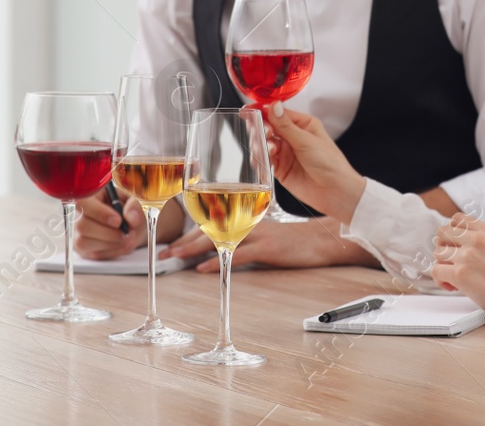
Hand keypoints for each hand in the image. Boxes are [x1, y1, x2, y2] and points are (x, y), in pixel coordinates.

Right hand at [73, 189, 144, 259]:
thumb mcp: (132, 202)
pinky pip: (93, 254)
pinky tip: (124, 245)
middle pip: (82, 226)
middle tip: (127, 233)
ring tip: (128, 238)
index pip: (82, 202)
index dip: (99, 213)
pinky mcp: (83, 250)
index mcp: (89, 196)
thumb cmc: (126, 211)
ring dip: (111, 243)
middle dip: (109, 233)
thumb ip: (133, 206)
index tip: (118, 221)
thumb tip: (131, 218)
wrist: (130, 227)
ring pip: (84, 242)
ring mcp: (78, 234)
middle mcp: (78, 215)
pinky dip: (112, 252)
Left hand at [161, 213, 375, 271]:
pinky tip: (204, 268)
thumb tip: (213, 252)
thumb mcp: (260, 237)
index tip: (170, 242)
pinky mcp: (268, 247)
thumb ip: (239, 239)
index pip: (211, 220)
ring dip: (194, 248)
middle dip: (184, 239)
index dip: (188, 231)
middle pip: (210, 227)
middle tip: (163, 251)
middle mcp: (248, 219)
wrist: (321, 241)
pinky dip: (219, 261)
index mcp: (245, 216)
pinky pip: (238, 254)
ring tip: (175, 256)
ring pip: (220, 237)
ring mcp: (258, 232)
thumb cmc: (290, 240)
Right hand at [263, 102, 367, 220]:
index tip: (248, 110)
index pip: (279, 113)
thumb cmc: (330, 163)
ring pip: (265, 144)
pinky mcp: (281, 169)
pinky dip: (260, 159)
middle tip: (261, 133)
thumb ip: (286, 126)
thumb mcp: (306, 141)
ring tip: (267, 149)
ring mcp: (286, 153)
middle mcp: (293, 137)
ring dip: (261, 144)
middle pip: (269, 128)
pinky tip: (261, 159)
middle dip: (261, 129)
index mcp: (303, 124)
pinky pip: (265, 160)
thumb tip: (273, 106)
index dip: (263, 111)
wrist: (335, 191)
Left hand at [430, 214, 484, 325]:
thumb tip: (457, 243)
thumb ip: (482, 239)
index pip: (457, 219)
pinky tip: (452, 287)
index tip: (457, 246)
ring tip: (454, 277)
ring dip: (443, 265)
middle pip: (442, 232)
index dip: (452, 233)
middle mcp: (476, 239)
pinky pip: (436, 270)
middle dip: (444, 247)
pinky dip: (440, 280)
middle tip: (452, 262)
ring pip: (438, 252)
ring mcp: (467, 255)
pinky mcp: (460, 273)